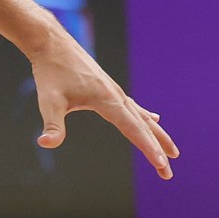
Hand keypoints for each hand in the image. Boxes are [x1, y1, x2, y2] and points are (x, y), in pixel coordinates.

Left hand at [30, 35, 177, 178]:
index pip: (133, 129)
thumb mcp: (48, 100)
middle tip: (168, 174)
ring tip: (173, 152)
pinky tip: (153, 119)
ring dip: (157, 135)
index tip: (161, 165)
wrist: (51, 44)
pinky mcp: (107, 87)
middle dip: (157, 149)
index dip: (148, 148)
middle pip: (143, 127)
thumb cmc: (50, 72)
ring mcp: (114, 90)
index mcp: (107, 99)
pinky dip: (145, 116)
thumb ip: (52, 124)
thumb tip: (45, 143)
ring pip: (141, 117)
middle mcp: (116, 95)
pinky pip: (132, 106)